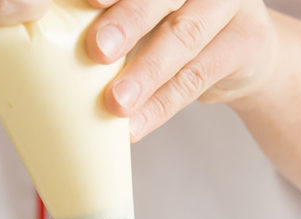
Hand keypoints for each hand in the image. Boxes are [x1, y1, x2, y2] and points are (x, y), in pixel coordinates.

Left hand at [85, 0, 277, 139]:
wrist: (248, 49)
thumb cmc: (174, 22)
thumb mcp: (149, 9)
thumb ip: (112, 13)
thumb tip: (53, 36)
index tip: (88, 1)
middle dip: (128, 20)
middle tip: (96, 49)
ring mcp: (230, 3)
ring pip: (184, 37)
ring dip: (146, 73)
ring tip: (115, 102)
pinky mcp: (247, 41)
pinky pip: (197, 77)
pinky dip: (161, 104)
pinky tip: (135, 124)